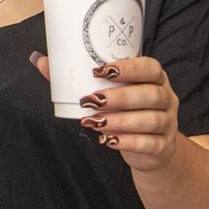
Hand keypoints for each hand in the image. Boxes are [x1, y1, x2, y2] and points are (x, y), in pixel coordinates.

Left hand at [30, 53, 179, 172]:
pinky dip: (128, 142)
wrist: (151, 148)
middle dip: (119, 97)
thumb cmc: (125, 111)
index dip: (128, 68)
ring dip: (120, 121)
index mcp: (154, 78)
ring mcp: (168, 123)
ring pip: (150, 120)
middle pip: (150, 94)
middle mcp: (166, 98)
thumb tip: (40, 60)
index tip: (99, 71)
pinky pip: (150, 143)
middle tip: (92, 101)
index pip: (150, 67)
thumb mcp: (108, 92)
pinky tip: (109, 141)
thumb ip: (76, 78)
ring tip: (95, 122)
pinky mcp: (164, 146)